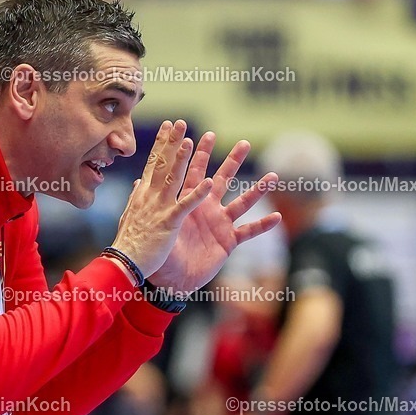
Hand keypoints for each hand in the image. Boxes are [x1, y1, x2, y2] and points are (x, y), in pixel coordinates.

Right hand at [111, 120, 211, 277]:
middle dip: (172, 142)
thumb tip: (138, 183)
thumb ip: (137, 198)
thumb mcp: (130, 215)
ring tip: (191, 142)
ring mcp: (159, 208)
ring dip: (182, 160)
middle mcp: (150, 196)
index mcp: (143, 194)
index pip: (153, 162)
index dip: (162, 142)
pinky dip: (196, 195)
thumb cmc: (128, 241)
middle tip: (181, 123)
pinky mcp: (168, 224)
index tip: (169, 125)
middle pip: (163, 164)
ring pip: (173, 179)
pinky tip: (208, 183)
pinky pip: (184, 207)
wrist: (123, 264)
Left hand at [149, 130, 280, 294]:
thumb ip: (155, 204)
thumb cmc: (160, 252)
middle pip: (223, 179)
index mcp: (189, 201)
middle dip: (233, 161)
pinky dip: (262, 225)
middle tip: (244, 143)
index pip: (196, 172)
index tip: (207, 134)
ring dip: (258, 189)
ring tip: (273, 176)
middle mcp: (207, 208)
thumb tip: (138, 181)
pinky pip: (248, 231)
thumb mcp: (157, 225)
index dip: (201, 154)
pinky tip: (277, 218)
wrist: (169, 280)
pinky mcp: (228, 241)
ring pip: (242, 202)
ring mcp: (220, 223)